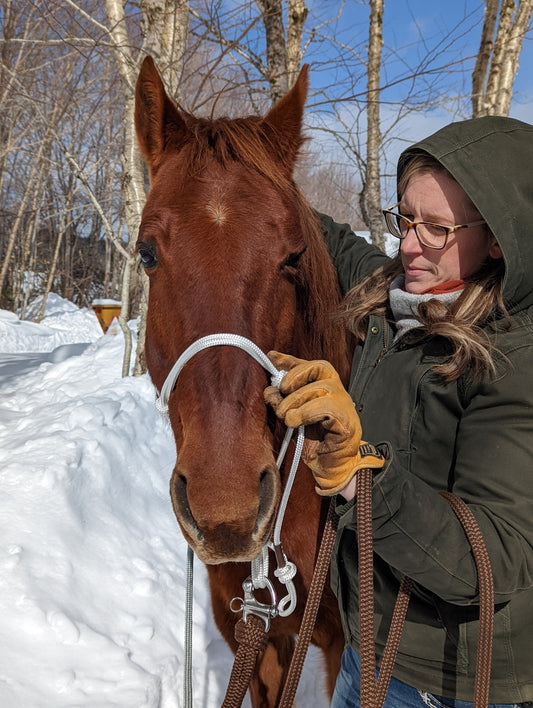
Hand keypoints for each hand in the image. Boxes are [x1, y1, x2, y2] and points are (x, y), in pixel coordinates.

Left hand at [264, 351, 383, 495]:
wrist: (332, 466)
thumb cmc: (315, 441)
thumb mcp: (293, 417)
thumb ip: (283, 401)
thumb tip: (269, 389)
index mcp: (323, 386)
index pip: (308, 364)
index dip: (289, 359)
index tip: (271, 357)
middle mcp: (336, 390)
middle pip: (318, 367)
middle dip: (295, 376)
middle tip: (280, 392)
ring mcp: (343, 403)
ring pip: (319, 387)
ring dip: (296, 401)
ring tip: (287, 417)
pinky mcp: (346, 419)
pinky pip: (326, 406)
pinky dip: (306, 412)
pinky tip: (295, 422)